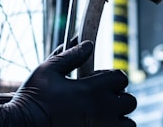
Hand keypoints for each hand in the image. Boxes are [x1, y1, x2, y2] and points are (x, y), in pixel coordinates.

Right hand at [0, 40, 136, 126]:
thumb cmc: (32, 99)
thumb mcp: (47, 71)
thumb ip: (70, 56)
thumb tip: (87, 43)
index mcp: (91, 91)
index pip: (121, 78)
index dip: (113, 77)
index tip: (101, 80)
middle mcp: (100, 112)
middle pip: (130, 101)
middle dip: (120, 97)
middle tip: (104, 98)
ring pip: (128, 124)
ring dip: (120, 118)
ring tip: (103, 115)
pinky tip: (97, 124)